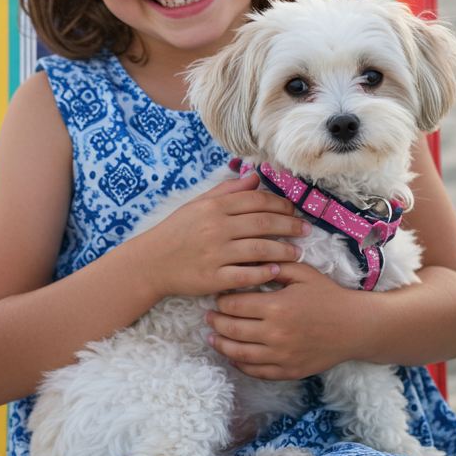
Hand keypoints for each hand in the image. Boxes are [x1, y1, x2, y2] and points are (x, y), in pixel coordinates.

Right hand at [132, 172, 309, 298]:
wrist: (150, 262)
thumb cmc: (176, 232)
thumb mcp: (197, 204)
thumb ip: (227, 191)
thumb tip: (255, 177)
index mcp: (214, 207)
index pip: (257, 200)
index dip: (281, 204)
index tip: (294, 210)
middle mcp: (216, 228)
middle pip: (264, 223)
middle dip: (291, 225)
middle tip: (306, 230)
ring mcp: (215, 254)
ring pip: (261, 249)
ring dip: (285, 251)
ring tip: (298, 253)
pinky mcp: (213, 278)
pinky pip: (247, 275)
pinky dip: (265, 273)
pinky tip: (277, 271)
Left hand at [206, 262, 370, 380]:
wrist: (356, 327)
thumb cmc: (328, 296)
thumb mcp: (303, 273)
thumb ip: (274, 266)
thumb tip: (248, 261)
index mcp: (276, 307)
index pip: (233, 305)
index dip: (220, 301)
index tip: (217, 297)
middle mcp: (274, 334)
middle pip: (231, 330)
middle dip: (216, 322)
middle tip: (208, 316)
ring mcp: (280, 356)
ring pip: (238, 354)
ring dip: (221, 345)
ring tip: (212, 337)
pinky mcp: (287, 371)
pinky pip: (255, 371)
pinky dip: (240, 365)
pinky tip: (232, 357)